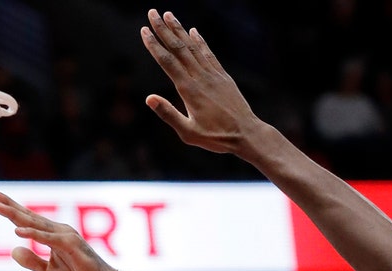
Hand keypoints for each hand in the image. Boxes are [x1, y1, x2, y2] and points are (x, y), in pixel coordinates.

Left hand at [0, 188, 117, 270]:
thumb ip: (32, 261)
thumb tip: (12, 250)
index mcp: (52, 235)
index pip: (27, 220)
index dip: (10, 208)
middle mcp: (58, 231)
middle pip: (28, 216)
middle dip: (8, 204)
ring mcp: (65, 236)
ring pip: (36, 223)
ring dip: (15, 215)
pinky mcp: (72, 246)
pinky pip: (49, 239)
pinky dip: (34, 234)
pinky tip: (18, 231)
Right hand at [141, 10, 269, 156]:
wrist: (246, 134)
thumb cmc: (216, 137)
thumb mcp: (188, 133)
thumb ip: (168, 114)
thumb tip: (149, 98)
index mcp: (189, 90)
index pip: (167, 62)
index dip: (154, 45)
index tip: (144, 30)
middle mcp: (200, 77)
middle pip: (179, 48)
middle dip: (164, 29)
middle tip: (152, 12)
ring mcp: (213, 75)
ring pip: (193, 47)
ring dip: (179, 30)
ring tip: (169, 15)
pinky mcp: (223, 77)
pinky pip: (209, 54)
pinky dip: (200, 41)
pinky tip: (193, 31)